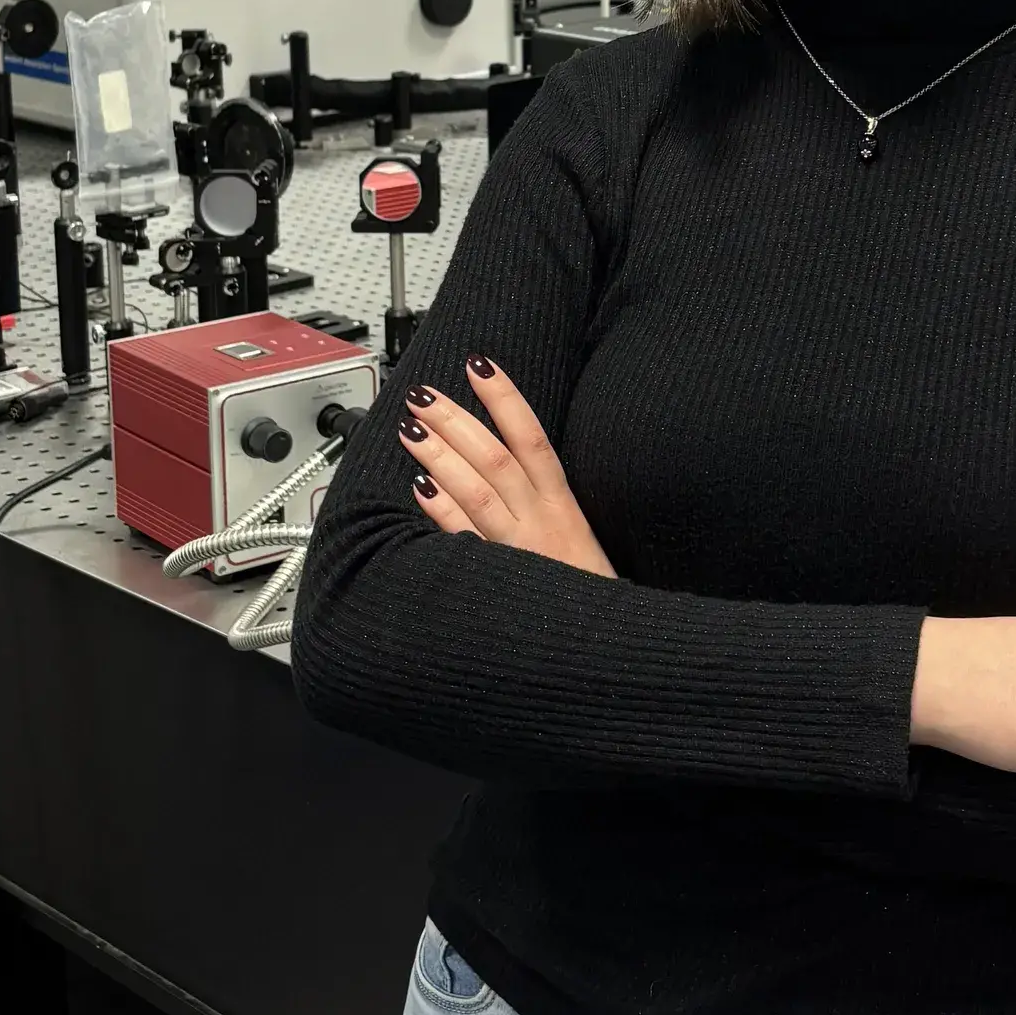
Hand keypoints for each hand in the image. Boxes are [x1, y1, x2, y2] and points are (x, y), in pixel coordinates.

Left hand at [399, 357, 615, 578]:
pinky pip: (466, 539)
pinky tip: (420, 488)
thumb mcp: (577, 539)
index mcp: (564, 506)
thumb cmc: (587, 595)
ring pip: (477, 490)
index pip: (533, 437)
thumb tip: (506, 464)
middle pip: (496, 457)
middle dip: (456, 420)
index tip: (479, 364)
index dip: (506, 398)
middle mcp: (543, 521)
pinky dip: (443, 512)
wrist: (605, 650)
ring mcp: (520, 549)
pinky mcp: (500, 579)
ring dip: (440, 456)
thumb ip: (543, 503)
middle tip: (423, 394)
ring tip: (410, 429)